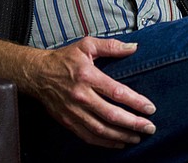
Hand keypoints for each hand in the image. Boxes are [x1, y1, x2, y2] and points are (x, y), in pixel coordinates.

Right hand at [27, 37, 156, 148]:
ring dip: (122, 136)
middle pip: (111, 115)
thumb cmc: (64, 58)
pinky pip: (88, 136)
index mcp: (88, 76)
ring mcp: (73, 111)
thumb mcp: (87, 45)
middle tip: (150, 128)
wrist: (37, 74)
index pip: (116, 92)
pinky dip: (105, 143)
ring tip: (138, 137)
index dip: (135, 102)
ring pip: (101, 129)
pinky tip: (118, 143)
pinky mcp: (67, 121)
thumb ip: (111, 46)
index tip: (150, 108)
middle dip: (134, 123)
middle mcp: (81, 96)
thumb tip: (133, 47)